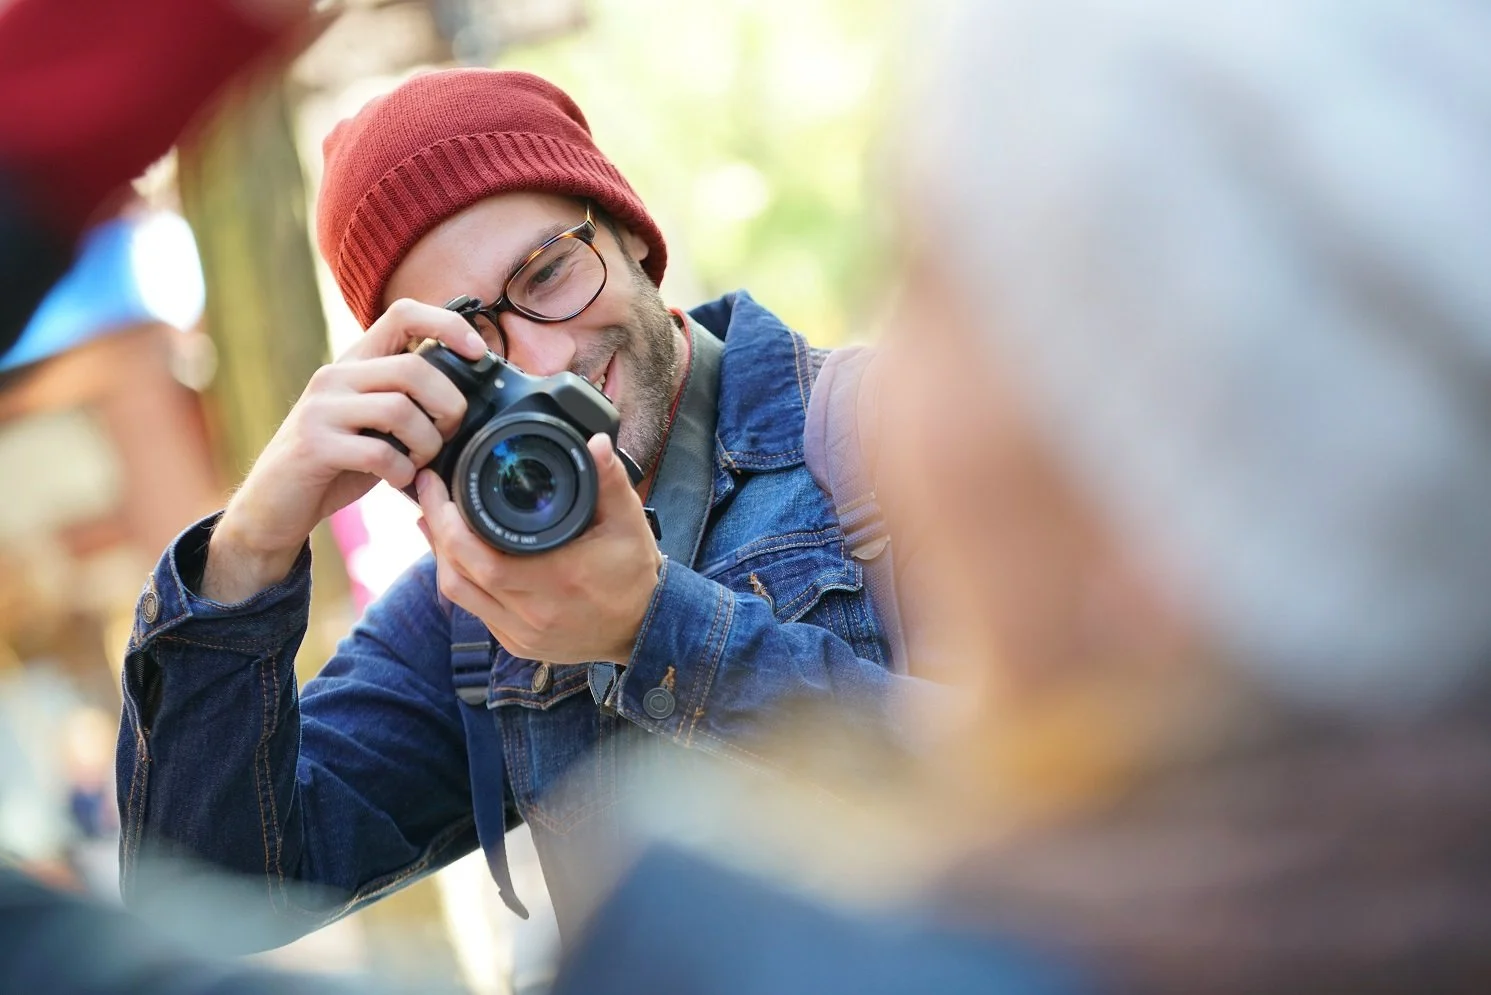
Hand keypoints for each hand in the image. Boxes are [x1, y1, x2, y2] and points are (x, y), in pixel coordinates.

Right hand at [203, 299, 488, 601]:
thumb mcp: (374, 422)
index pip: (403, 313)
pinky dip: (402, 471)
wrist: (274, 503)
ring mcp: (321, 409)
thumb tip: (470, 401)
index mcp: (356, 362)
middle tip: (447, 435)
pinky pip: (379, 452)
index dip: (448, 324)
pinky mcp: (314, 446)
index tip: (479, 352)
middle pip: (415, 369)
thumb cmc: (338, 462)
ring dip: (427, 444)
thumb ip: (408, 401)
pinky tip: (398, 479)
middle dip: (448, 406)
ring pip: (401, 409)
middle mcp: (336, 376)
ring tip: (419, 462)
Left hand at [417, 434, 663, 664]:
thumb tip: (597, 442)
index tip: (438, 482)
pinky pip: (474, 610)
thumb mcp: (629, 522)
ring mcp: (522, 633)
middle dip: (436, 528)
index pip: (481, 557)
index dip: (448, 522)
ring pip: (459, 593)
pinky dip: (459, 578)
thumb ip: (610, 480)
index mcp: (558, 579)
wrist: (643, 628)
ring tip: (432, 517)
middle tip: (429, 490)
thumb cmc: (633, 573)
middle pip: (458, 573)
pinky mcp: (517, 643)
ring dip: (440, 554)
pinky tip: (454, 554)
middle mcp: (534, 612)